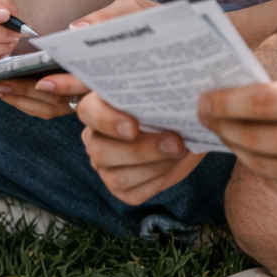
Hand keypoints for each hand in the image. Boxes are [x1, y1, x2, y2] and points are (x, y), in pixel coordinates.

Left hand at [0, 0, 154, 118]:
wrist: (178, 46)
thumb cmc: (158, 23)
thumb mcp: (137, 10)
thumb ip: (110, 17)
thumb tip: (77, 29)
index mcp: (121, 74)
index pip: (90, 83)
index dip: (66, 84)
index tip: (42, 81)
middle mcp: (107, 94)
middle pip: (66, 101)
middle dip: (31, 95)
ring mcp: (97, 102)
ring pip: (58, 108)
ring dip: (26, 101)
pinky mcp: (89, 102)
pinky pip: (58, 107)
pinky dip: (33, 102)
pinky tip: (11, 90)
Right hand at [77, 93, 203, 203]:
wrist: (188, 127)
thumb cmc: (170, 104)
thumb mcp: (162, 88)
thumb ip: (150, 84)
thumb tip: (161, 94)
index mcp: (98, 107)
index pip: (88, 112)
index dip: (107, 121)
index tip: (133, 126)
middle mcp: (96, 139)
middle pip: (101, 151)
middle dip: (141, 150)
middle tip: (175, 141)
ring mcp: (106, 167)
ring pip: (116, 177)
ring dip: (153, 166)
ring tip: (179, 151)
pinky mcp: (122, 189)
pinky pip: (133, 193)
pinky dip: (157, 181)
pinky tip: (172, 164)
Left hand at [198, 73, 276, 216]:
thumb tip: (234, 97)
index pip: (262, 101)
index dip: (226, 102)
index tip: (205, 100)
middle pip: (256, 137)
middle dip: (223, 125)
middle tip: (205, 116)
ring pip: (261, 164)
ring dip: (237, 147)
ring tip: (226, 133)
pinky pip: (276, 185)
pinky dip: (260, 168)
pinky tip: (253, 154)